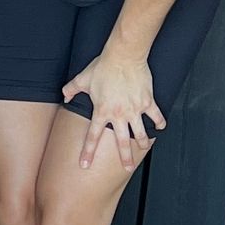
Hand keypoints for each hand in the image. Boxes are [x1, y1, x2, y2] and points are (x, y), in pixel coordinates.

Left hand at [60, 50, 162, 170]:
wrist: (123, 56)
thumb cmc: (103, 67)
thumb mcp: (82, 79)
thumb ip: (71, 89)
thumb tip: (64, 95)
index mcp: (101, 111)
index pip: (92, 136)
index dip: (88, 152)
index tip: (85, 165)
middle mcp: (119, 114)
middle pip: (121, 142)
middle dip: (124, 157)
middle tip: (127, 168)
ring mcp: (135, 109)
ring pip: (140, 133)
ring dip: (143, 143)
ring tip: (143, 148)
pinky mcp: (147, 101)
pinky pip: (156, 116)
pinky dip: (159, 123)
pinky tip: (160, 127)